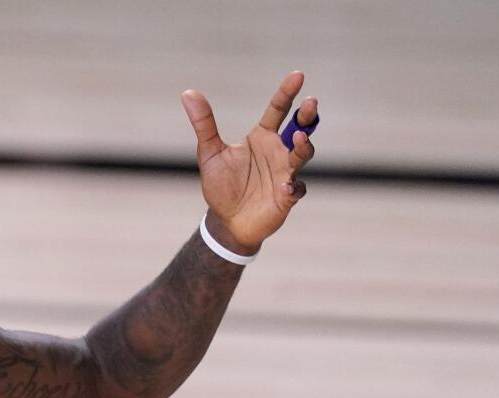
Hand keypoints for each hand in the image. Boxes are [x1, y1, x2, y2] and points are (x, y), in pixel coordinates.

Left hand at [181, 70, 318, 252]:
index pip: (278, 110)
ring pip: (302, 155)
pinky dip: (294, 187)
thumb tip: (188, 93)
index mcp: (262, 137)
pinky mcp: (287, 196)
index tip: (297, 75)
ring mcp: (285, 173)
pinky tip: (286, 187)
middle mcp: (278, 152)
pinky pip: (297, 189)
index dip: (287, 93)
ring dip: (303, 147)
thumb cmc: (221, 185)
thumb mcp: (210, 153)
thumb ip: (204, 124)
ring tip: (297, 140)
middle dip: (306, 116)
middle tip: (310, 102)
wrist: (226, 221)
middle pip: (299, 128)